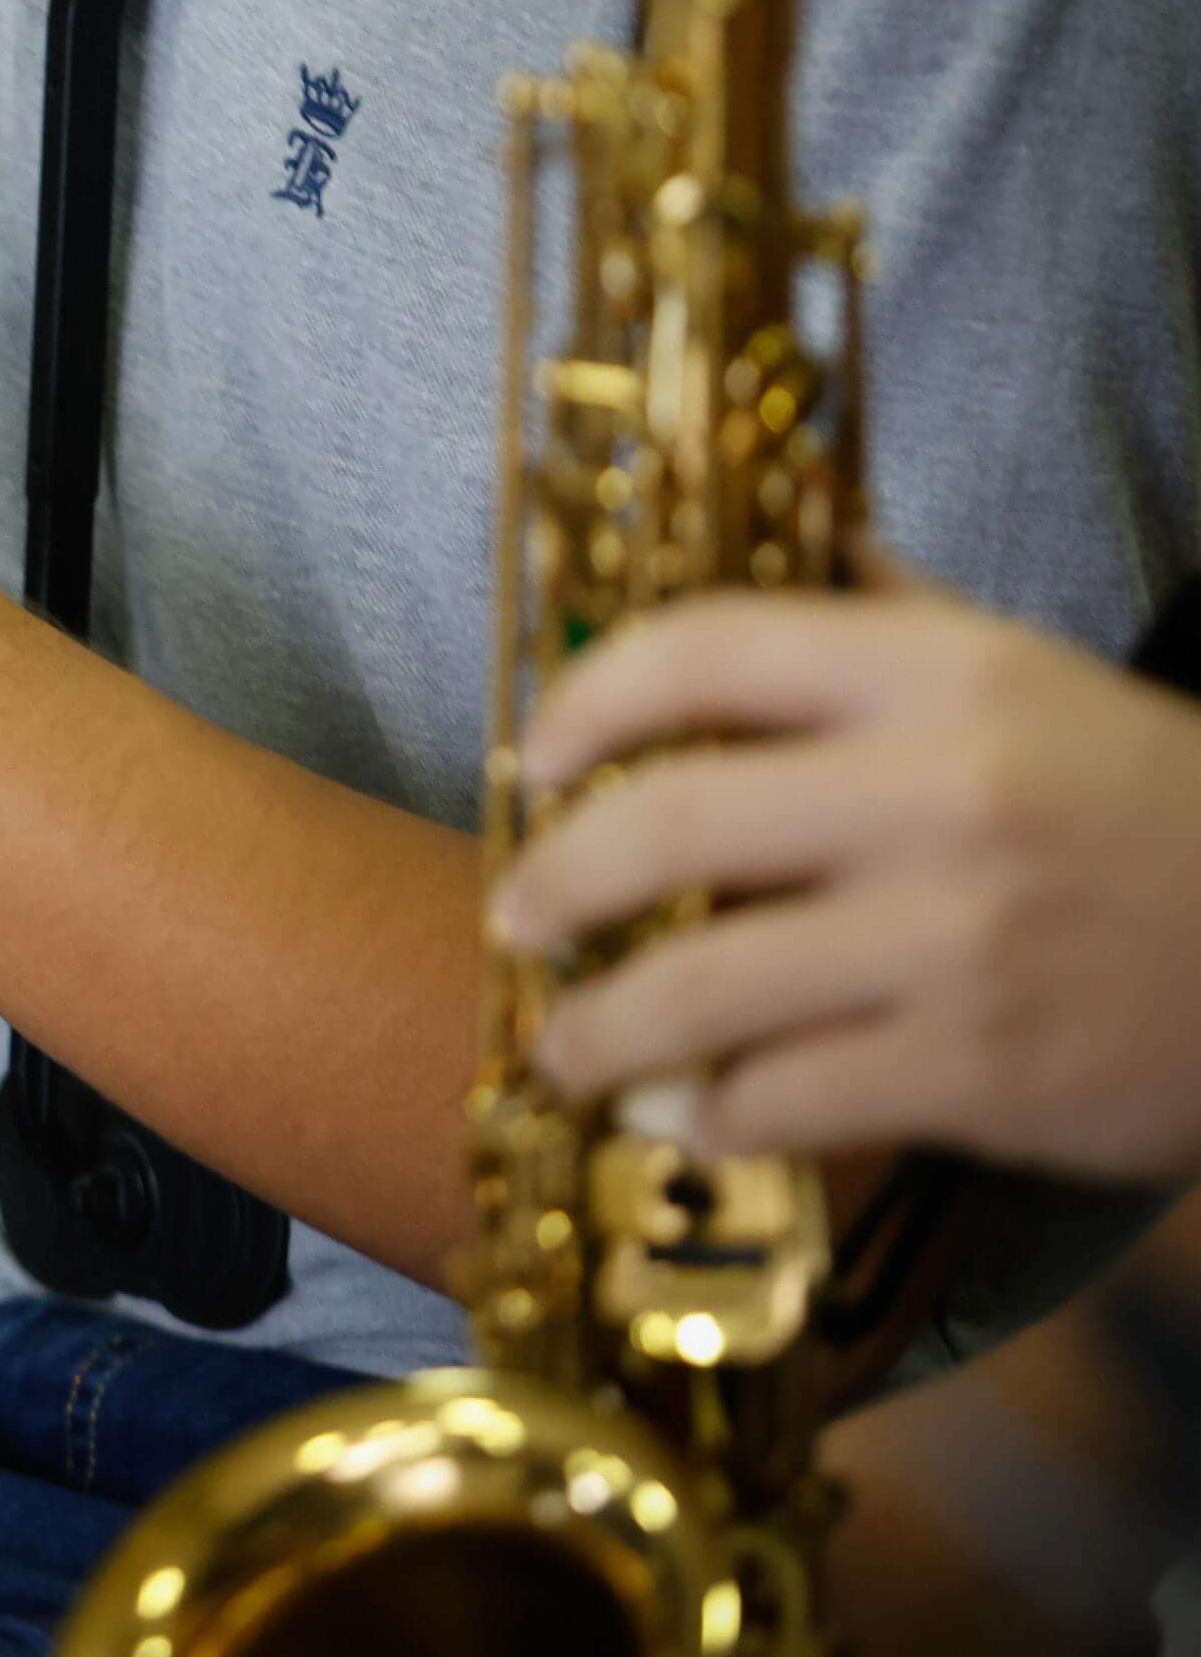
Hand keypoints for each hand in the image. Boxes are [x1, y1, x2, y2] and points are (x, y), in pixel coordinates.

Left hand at [495, 559, 1200, 1180]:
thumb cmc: (1150, 806)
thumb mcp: (1035, 679)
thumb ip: (893, 620)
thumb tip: (773, 540)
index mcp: (941, 678)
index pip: (704, 651)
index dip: (588, 701)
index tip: (537, 755)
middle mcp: (936, 797)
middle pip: (666, 826)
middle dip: (556, 882)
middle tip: (518, 918)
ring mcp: (953, 941)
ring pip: (698, 990)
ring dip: (600, 1032)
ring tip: (568, 1048)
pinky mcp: (978, 1071)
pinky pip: (782, 1099)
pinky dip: (711, 1116)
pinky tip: (694, 1114)